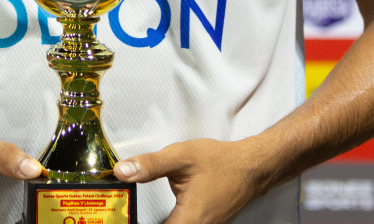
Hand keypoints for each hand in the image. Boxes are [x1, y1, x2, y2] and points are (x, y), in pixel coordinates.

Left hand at [114, 138, 268, 223]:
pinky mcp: (207, 223)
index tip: (125, 218)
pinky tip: (165, 212)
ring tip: (139, 213)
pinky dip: (173, 221)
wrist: (251, 165)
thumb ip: (150, 165)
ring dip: (162, 221)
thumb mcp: (181, 156)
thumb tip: (122, 171)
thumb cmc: (221, 162)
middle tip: (130, 211)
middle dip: (147, 221)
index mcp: (188, 220)